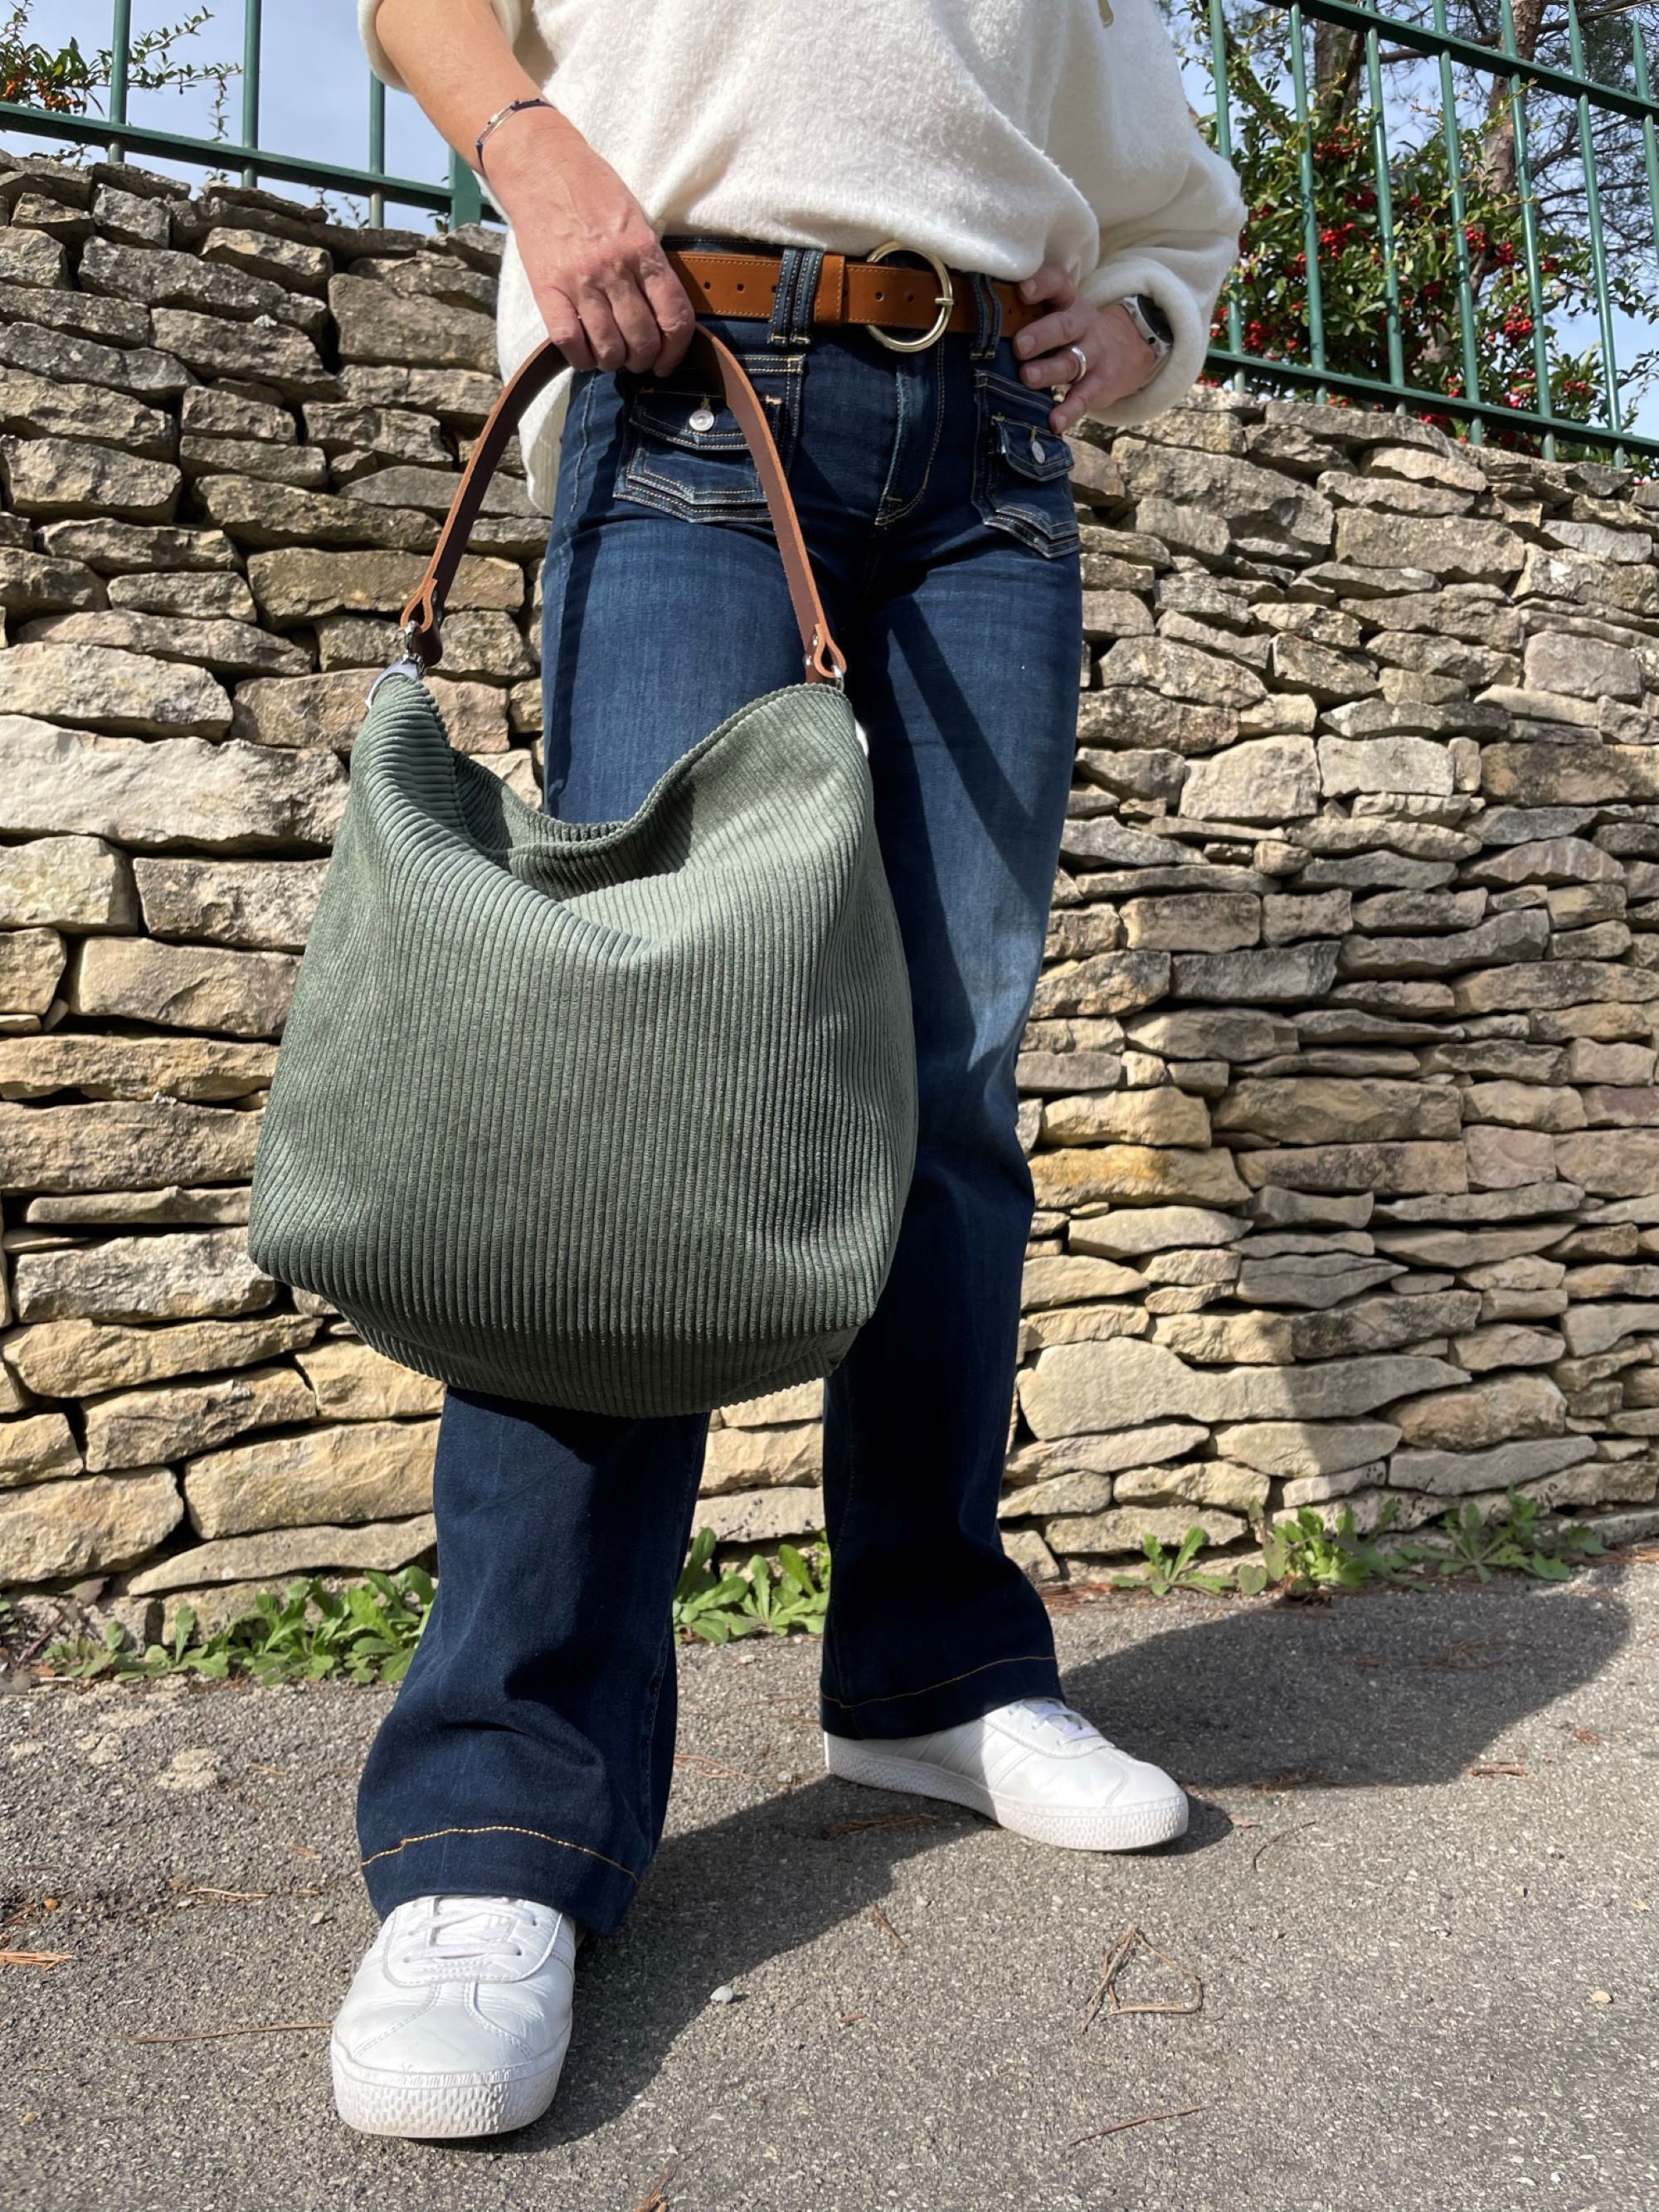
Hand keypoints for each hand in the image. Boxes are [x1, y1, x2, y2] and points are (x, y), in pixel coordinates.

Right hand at [482, 105, 695, 375]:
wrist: (540, 164)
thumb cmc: (592, 189)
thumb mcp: (635, 219)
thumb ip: (650, 263)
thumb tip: (663, 313)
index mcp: (643, 250)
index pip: (674, 316)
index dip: (676, 350)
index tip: (668, 361)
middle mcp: (615, 269)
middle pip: (643, 340)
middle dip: (645, 360)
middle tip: (638, 359)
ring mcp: (580, 281)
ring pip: (609, 348)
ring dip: (615, 362)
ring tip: (612, 355)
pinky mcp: (547, 289)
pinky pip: (569, 343)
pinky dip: (581, 358)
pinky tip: (585, 353)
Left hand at [1010, 264, 1162, 433]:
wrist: (1129, 347)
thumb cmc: (1075, 329)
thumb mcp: (1062, 311)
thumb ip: (1031, 312)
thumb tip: (981, 320)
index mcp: (1068, 302)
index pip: (1058, 284)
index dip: (1043, 285)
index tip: (1023, 290)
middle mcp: (1082, 325)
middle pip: (1063, 327)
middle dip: (1042, 335)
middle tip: (1020, 345)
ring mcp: (1093, 356)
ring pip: (1070, 362)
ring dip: (1049, 371)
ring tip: (1027, 377)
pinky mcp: (1098, 385)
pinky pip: (1083, 398)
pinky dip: (1069, 411)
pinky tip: (1055, 422)